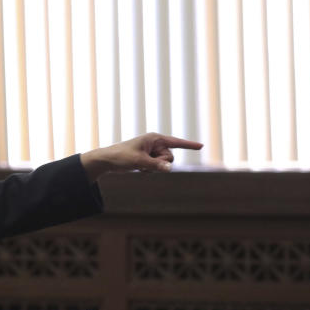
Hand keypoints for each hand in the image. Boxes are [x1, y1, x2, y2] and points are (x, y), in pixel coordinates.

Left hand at [80, 133, 202, 179]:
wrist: (108, 160)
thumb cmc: (122, 156)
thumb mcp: (139, 162)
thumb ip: (155, 165)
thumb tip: (170, 169)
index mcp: (155, 138)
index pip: (176, 142)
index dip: (189, 145)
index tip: (202, 146)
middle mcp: (155, 143)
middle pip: (170, 158)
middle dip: (160, 163)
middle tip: (144, 162)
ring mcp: (152, 152)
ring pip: (164, 165)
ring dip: (153, 168)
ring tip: (139, 164)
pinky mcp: (148, 159)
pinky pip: (157, 168)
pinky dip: (149, 170)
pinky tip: (138, 167)